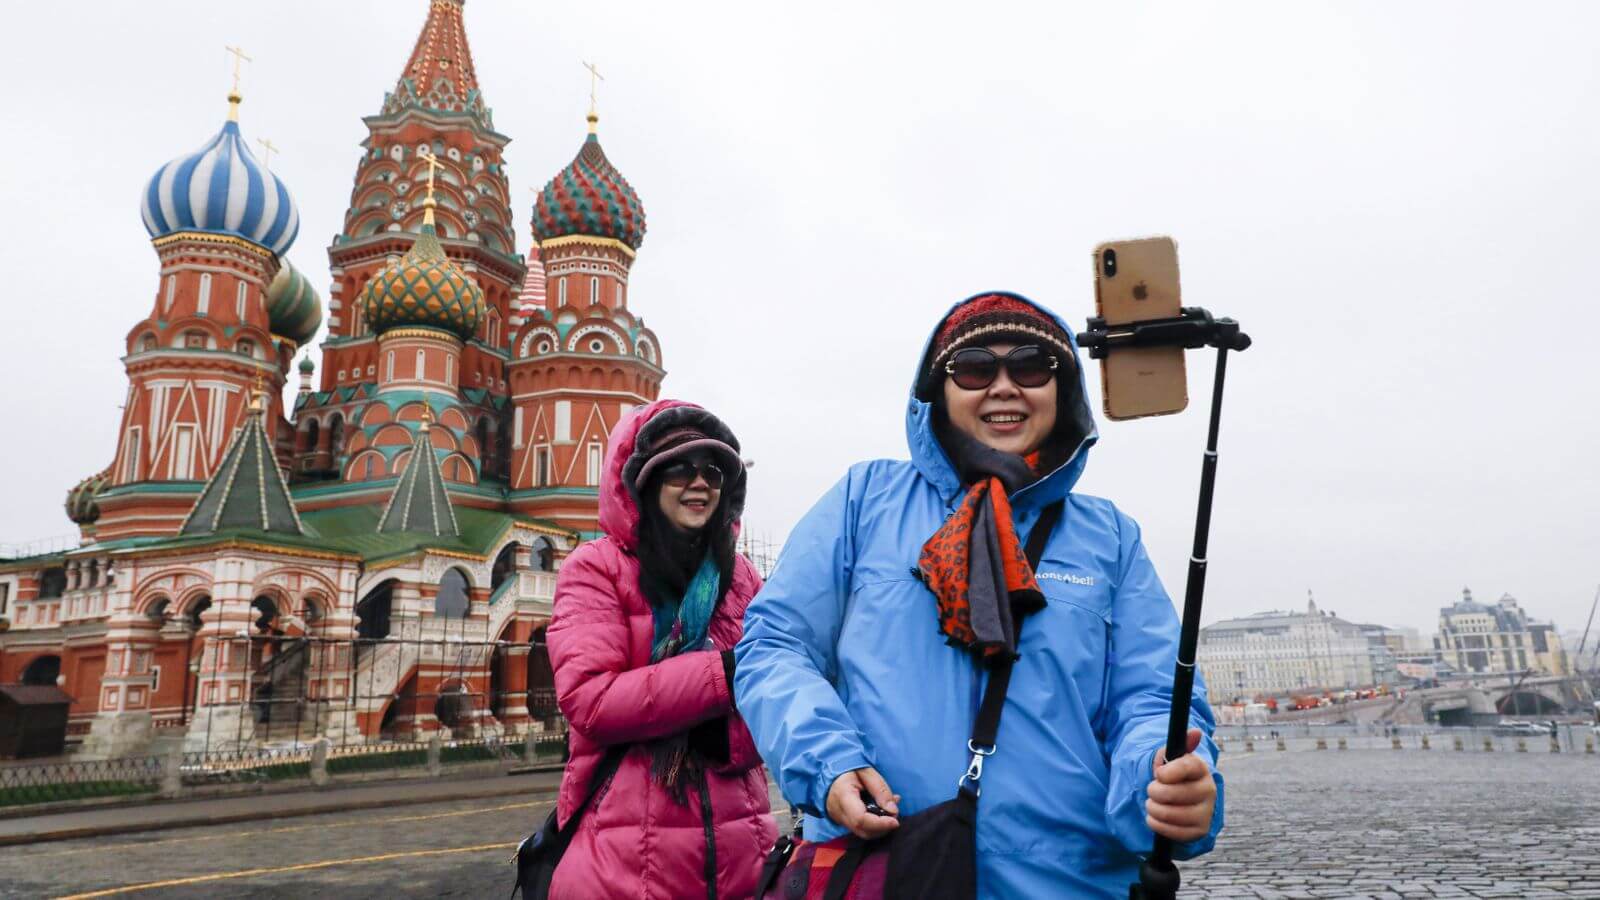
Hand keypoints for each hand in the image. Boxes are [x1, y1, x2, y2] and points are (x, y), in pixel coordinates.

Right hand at [826, 767, 900, 838]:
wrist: (830, 770)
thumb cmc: (848, 768)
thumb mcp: (867, 772)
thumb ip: (880, 790)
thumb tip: (893, 810)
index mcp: (842, 795)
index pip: (860, 819)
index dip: (880, 824)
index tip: (895, 821)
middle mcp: (838, 811)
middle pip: (862, 830)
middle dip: (883, 827)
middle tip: (894, 814)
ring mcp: (838, 818)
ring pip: (862, 833)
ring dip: (880, 827)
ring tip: (889, 810)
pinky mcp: (842, 821)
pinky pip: (860, 828)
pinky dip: (874, 824)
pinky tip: (881, 811)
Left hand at [1145, 728, 1216, 842]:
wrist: (1181, 800)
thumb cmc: (1173, 776)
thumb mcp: (1172, 758)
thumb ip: (1179, 744)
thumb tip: (1195, 732)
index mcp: (1200, 768)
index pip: (1187, 767)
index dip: (1169, 772)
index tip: (1159, 774)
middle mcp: (1208, 790)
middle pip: (1173, 793)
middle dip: (1154, 791)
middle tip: (1152, 790)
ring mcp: (1206, 812)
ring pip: (1171, 813)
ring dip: (1153, 808)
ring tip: (1152, 804)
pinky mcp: (1200, 830)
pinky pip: (1173, 831)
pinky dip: (1157, 824)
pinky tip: (1155, 817)